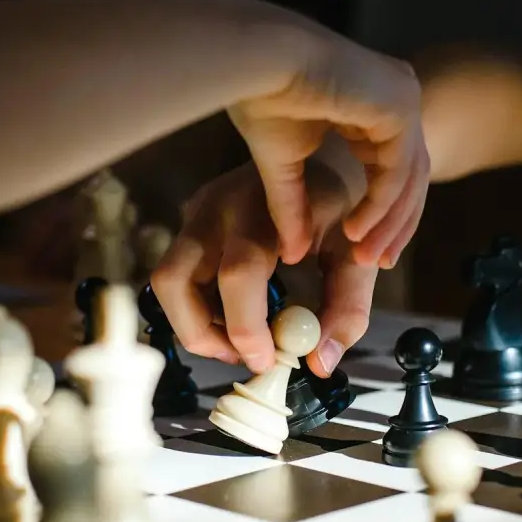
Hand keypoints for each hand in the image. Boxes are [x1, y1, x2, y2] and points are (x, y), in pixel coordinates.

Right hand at [152, 162, 374, 376]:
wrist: (318, 158)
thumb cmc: (340, 211)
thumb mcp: (356, 258)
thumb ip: (346, 310)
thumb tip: (319, 363)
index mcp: (265, 212)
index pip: (238, 275)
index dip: (246, 328)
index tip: (267, 361)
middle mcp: (218, 209)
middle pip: (174, 280)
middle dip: (200, 333)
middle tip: (240, 356)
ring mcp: (196, 213)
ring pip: (165, 282)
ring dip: (193, 323)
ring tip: (236, 340)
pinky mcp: (189, 222)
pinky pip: (177, 275)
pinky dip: (198, 307)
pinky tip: (234, 314)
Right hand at [227, 17, 427, 271]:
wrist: (255, 60)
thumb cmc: (261, 95)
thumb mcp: (284, 165)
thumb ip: (295, 207)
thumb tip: (293, 254)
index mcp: (374, 107)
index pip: (393, 171)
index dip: (381, 217)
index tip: (366, 254)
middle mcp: (397, 99)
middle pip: (410, 178)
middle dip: (394, 226)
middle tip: (377, 265)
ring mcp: (403, 98)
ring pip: (410, 178)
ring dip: (388, 224)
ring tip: (365, 257)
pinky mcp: (400, 103)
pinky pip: (398, 170)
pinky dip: (380, 206)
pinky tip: (356, 230)